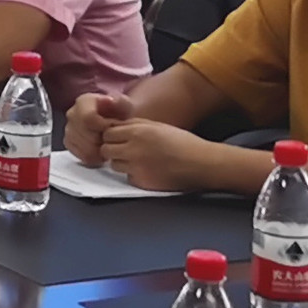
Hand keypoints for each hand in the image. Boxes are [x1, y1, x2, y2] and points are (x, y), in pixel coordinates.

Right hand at [65, 89, 135, 165]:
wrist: (116, 121)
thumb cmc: (121, 112)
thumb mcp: (126, 104)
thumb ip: (121, 102)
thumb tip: (111, 101)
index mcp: (83, 101)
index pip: (87, 118)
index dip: (103, 127)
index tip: (113, 128)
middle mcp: (72, 114)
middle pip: (86, 135)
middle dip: (103, 139)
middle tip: (113, 137)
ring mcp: (69, 129)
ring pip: (85, 148)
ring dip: (100, 149)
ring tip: (109, 143)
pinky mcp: (69, 143)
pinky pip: (83, 156)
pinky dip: (95, 156)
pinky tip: (102, 150)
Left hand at [101, 116, 229, 192]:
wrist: (201, 163)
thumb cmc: (183, 142)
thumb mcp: (158, 126)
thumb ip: (135, 125)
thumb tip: (116, 126)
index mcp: (138, 132)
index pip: (108, 133)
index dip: (112, 136)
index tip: (119, 138)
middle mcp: (134, 149)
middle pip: (106, 150)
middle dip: (112, 150)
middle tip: (124, 151)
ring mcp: (136, 167)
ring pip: (114, 165)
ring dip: (121, 163)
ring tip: (138, 160)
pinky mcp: (142, 183)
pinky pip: (127, 177)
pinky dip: (133, 174)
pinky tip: (147, 170)